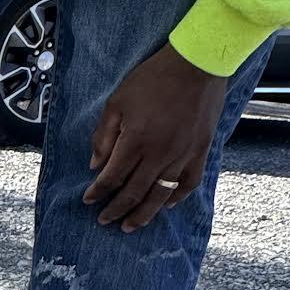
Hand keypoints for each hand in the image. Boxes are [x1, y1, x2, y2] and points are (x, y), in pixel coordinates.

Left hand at [85, 44, 226, 231]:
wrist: (198, 64)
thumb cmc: (154, 78)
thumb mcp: (117, 101)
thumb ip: (104, 135)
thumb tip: (95, 164)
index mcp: (136, 141)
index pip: (112, 177)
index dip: (98, 192)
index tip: (88, 200)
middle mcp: (159, 154)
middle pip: (134, 193)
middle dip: (116, 210)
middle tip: (105, 221)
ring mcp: (182, 155)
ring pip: (160, 195)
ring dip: (144, 214)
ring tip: (131, 226)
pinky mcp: (200, 151)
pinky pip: (188, 183)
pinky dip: (176, 198)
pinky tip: (165, 206)